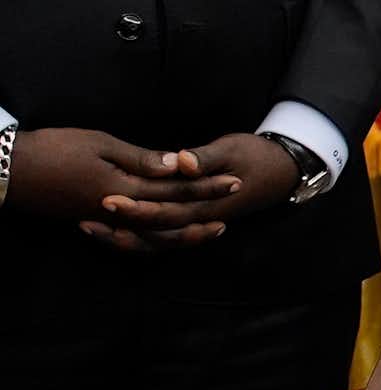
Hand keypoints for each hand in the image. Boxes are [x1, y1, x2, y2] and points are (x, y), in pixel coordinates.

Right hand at [14, 126, 238, 249]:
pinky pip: (131, 241)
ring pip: (154, 236)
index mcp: (124, 187)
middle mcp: (118, 211)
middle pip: (171, 217)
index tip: (234, 181)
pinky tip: (167, 238)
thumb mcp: (99, 144)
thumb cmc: (53, 149)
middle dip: (204, 210)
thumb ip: (140, 158)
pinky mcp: (93, 225)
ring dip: (183, 234)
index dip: (207, 186)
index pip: (175, 188)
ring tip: (210, 230)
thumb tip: (178, 163)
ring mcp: (106, 222)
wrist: (9, 172)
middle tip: (233, 207)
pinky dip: (153, 242)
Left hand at [85, 130, 294, 252]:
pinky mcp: (193, 219)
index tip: (108, 199)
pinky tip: (112, 227)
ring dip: (124, 236)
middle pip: (157, 231)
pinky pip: (161, 236)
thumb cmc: (256, 156)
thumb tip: (184, 163)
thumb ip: (206, 157)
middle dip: (121, 224)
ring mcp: (198, 222)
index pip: (170, 212)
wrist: (283, 171)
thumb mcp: (234, 149)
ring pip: (157, 241)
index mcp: (211, 203)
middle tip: (88, 215)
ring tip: (90, 227)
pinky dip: (136, 235)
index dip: (138, 208)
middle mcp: (203, 219)